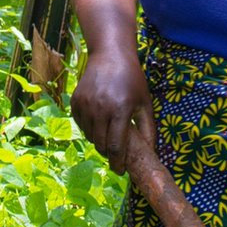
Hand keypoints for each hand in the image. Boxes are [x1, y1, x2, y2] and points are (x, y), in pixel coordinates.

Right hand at [70, 49, 154, 174]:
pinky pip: (81, 124)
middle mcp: (100, 109)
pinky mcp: (75, 101)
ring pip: (89, 136)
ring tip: (108, 131)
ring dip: (99, 140)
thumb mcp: (145, 102)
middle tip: (115, 151)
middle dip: (108, 153)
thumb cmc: (132, 79)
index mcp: (120, 110)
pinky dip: (89, 128)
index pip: (116, 147)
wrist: (110, 55)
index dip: (118, 163)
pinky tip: (98, 120)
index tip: (120, 171)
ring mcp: (85, 105)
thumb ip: (148, 129)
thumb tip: (150, 153)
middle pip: (101, 145)